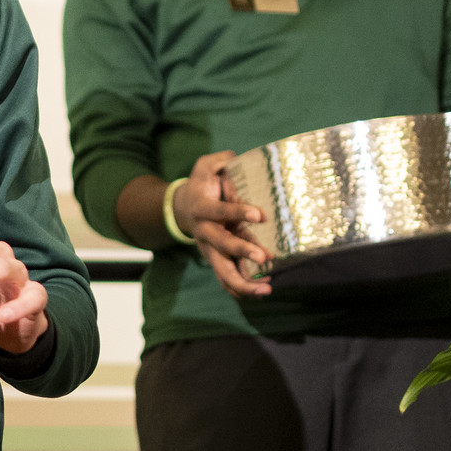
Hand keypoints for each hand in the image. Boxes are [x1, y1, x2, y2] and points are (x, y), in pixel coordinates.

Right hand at [173, 151, 271, 297]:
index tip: (260, 215)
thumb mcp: (205, 166)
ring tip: (266, 289)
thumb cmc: (202, 185)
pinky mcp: (217, 260)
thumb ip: (219, 160)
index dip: (238, 212)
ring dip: (243, 283)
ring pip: (222, 272)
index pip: (219, 211)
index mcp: (202, 210)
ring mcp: (210, 250)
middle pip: (220, 247)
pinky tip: (262, 292)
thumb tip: (235, 158)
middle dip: (241, 251)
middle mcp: (204, 233)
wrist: (183, 208)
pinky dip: (241, 290)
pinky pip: (226, 280)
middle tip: (264, 257)